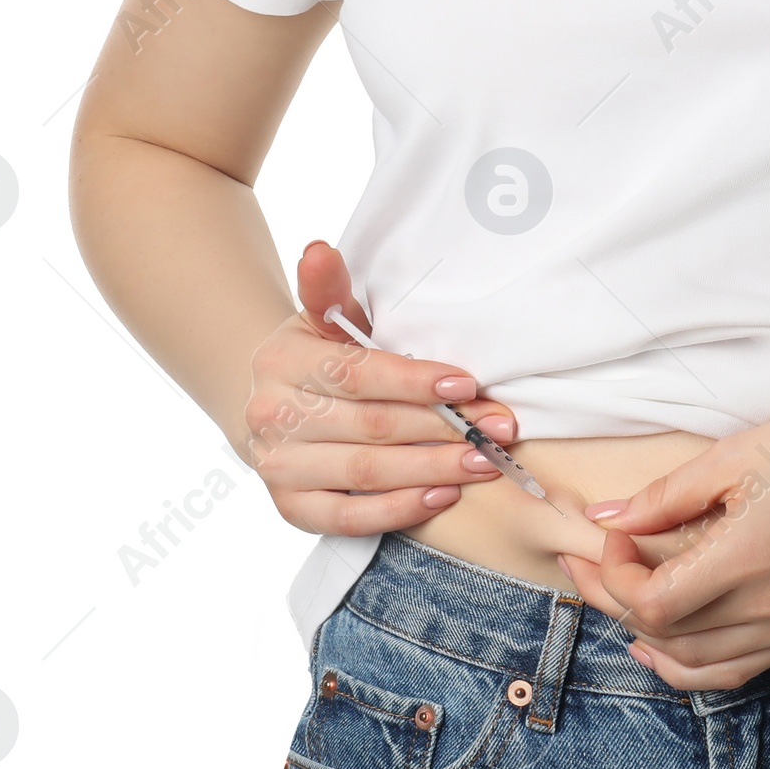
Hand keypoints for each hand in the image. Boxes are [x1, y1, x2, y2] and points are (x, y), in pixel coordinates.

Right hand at [243, 239, 520, 536]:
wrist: (274, 404)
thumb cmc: (320, 355)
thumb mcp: (324, 317)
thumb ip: (330, 289)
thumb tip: (319, 250)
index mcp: (283, 362)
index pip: (359, 374)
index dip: (416, 382)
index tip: (468, 386)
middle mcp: (271, 417)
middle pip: (372, 426)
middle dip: (444, 428)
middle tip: (498, 429)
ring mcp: (279, 467)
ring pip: (366, 472)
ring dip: (432, 469)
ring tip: (484, 463)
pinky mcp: (291, 508)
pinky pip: (348, 517)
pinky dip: (398, 510)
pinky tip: (442, 496)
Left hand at [557, 396, 769, 690]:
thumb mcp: (740, 453)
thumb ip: (669, 494)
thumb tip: (609, 517)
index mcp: (750, 556)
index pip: (655, 602)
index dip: (615, 574)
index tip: (611, 533)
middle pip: (667, 636)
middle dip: (614, 602)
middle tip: (588, 563)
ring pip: (699, 665)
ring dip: (648, 640)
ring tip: (618, 605)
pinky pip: (738, 669)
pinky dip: (693, 665)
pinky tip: (666, 645)